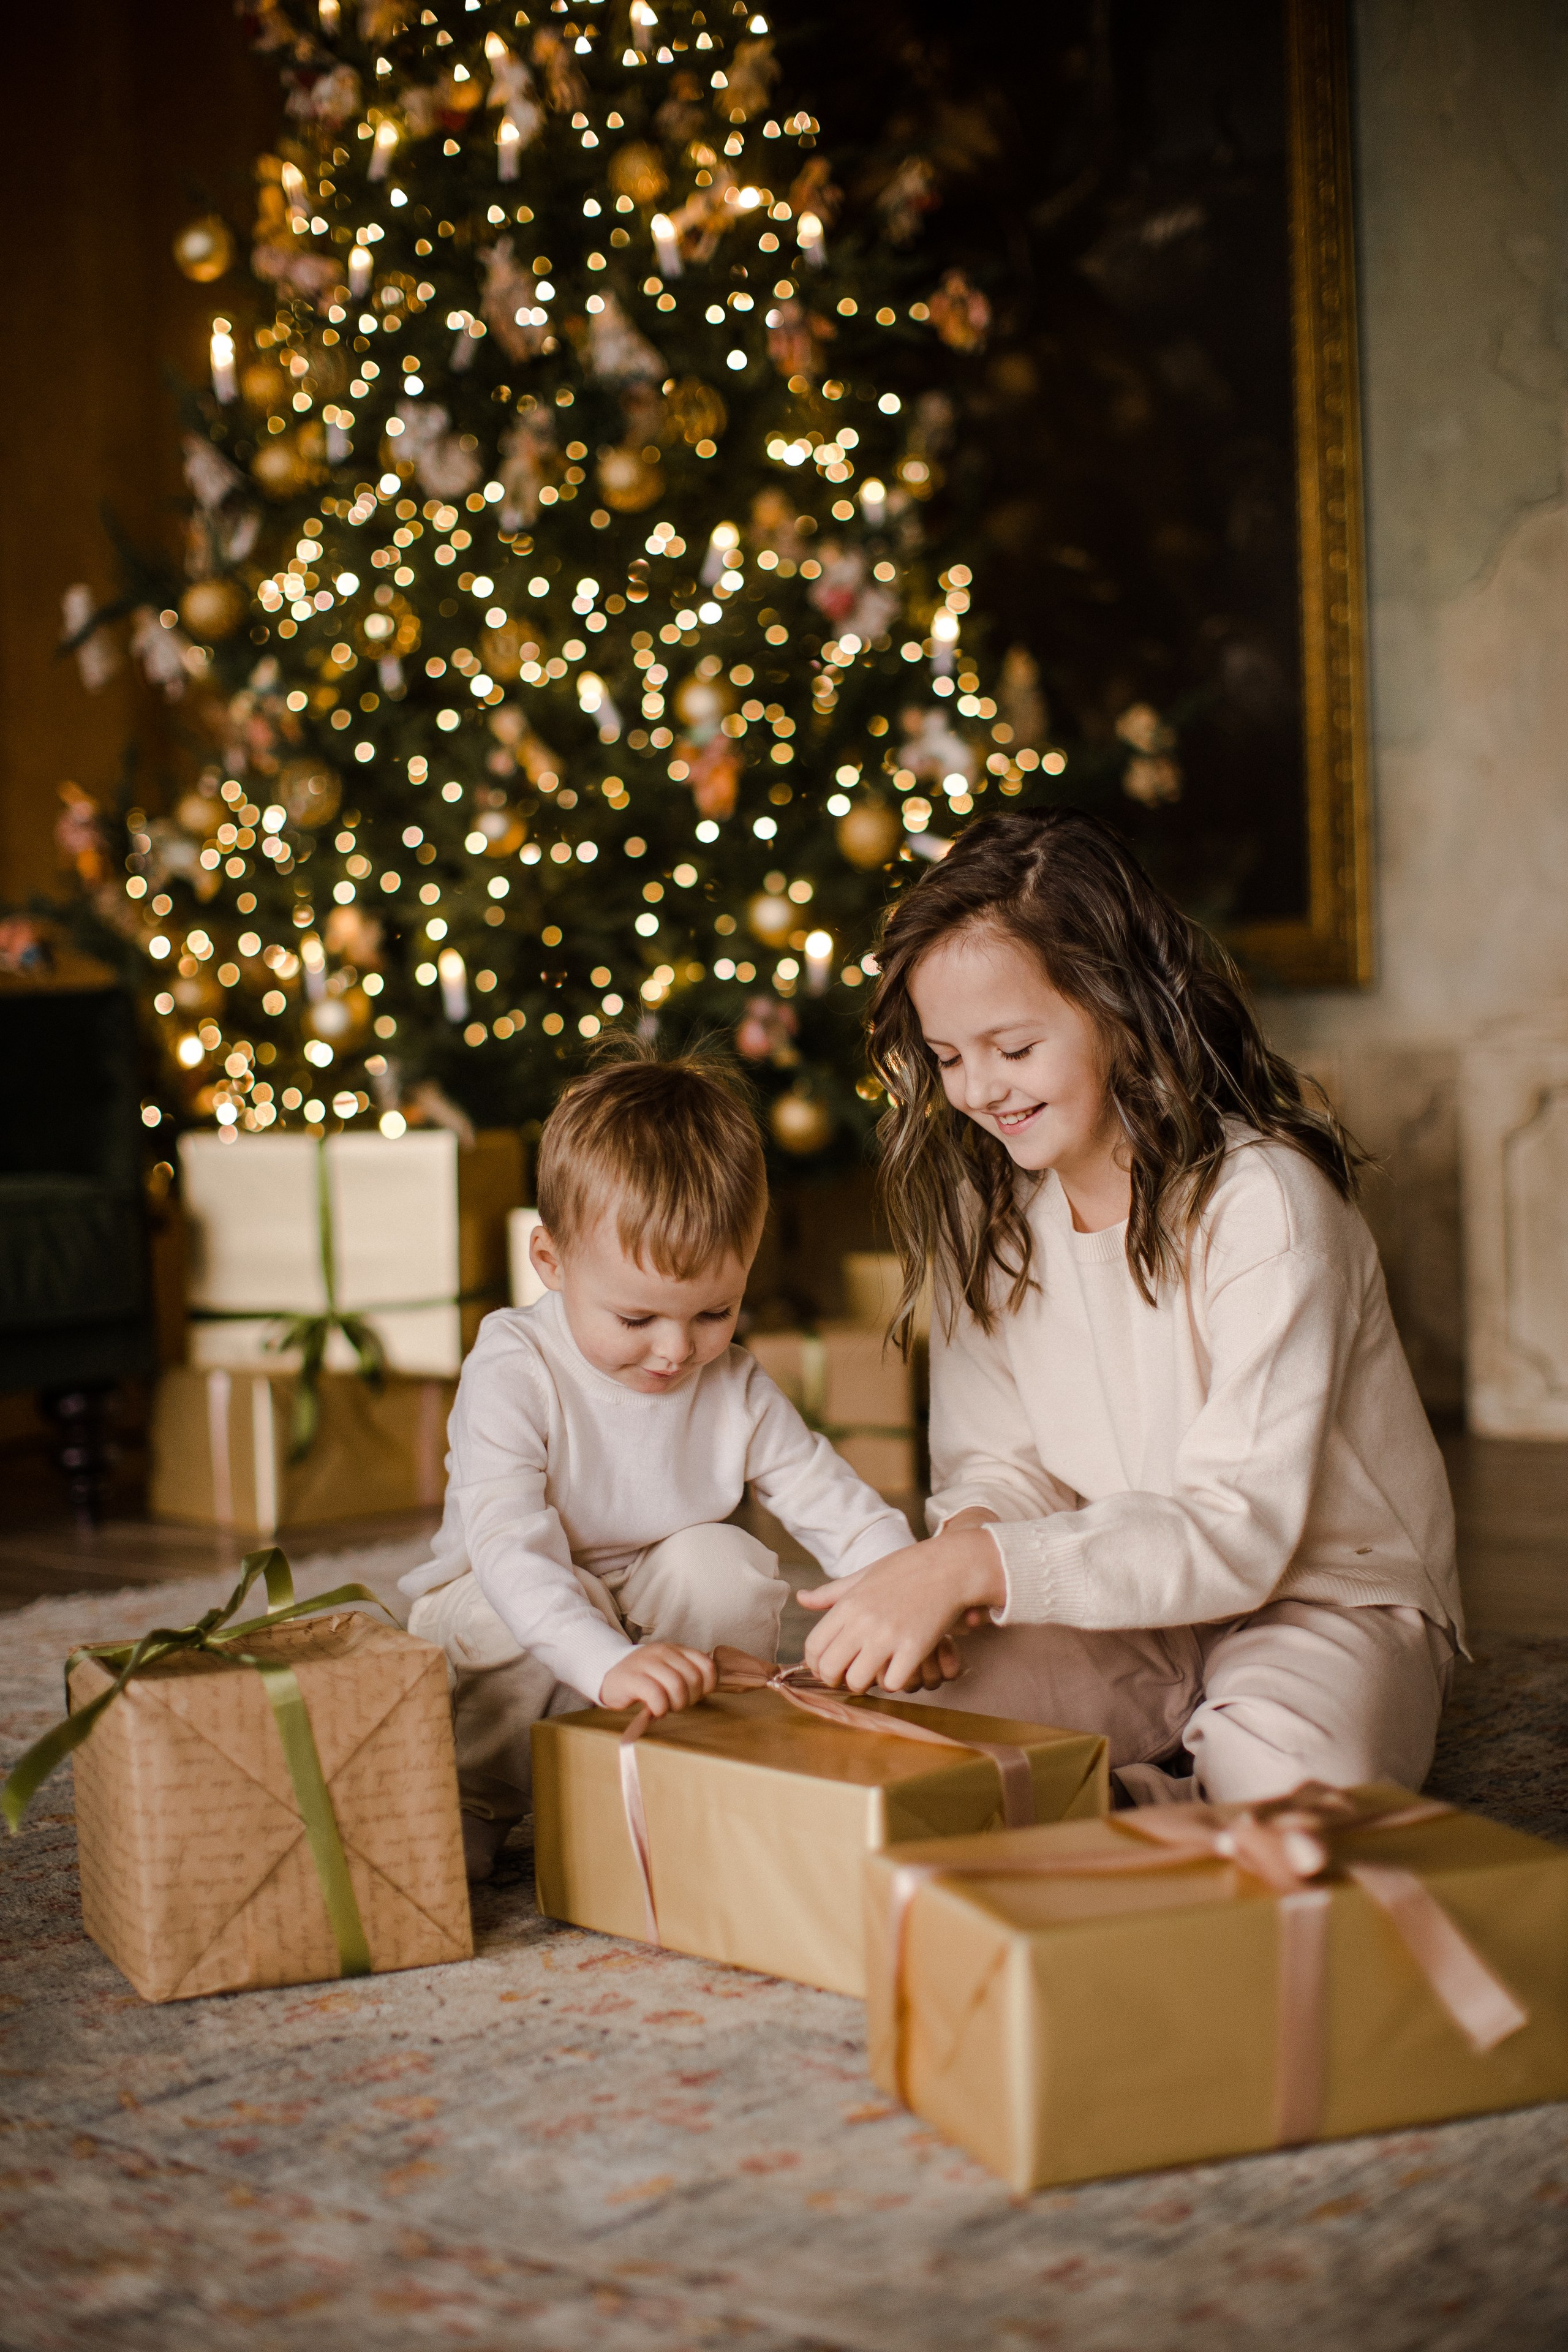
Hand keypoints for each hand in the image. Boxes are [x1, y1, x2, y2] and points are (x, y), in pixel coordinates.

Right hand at [599, 1642, 716, 1718]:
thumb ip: (687, 1674)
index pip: (706, 1665)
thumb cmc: (644, 1679)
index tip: (696, 1696)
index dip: (707, 1686)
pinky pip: (656, 1694)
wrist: (609, 1678)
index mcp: (675, 1649)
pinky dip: (660, 1707)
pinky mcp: (632, 1677)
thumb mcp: (668, 1670)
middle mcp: (662, 1652)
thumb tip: (708, 1689)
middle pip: (693, 1678)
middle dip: (690, 1698)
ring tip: (666, 1708)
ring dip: (676, 1704)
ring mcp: (646, 1662)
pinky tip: (655, 1710)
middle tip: (677, 1704)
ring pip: (677, 1685)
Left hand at [795, 1522, 1006, 1694]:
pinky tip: (900, 1669)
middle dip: (835, 1679)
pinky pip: (892, 1683)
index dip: (816, 1664)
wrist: (949, 1565)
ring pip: (858, 1681)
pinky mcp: (914, 1648)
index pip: (814, 1646)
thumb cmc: (906, 1569)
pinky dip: (894, 1682)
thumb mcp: (863, 1576)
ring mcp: (888, 1636)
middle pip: (830, 1669)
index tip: (827, 1668)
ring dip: (865, 1684)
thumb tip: (801, 1598)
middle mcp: (863, 1621)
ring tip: (874, 1673)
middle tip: (848, 1676)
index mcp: (848, 1604)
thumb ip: (831, 1593)